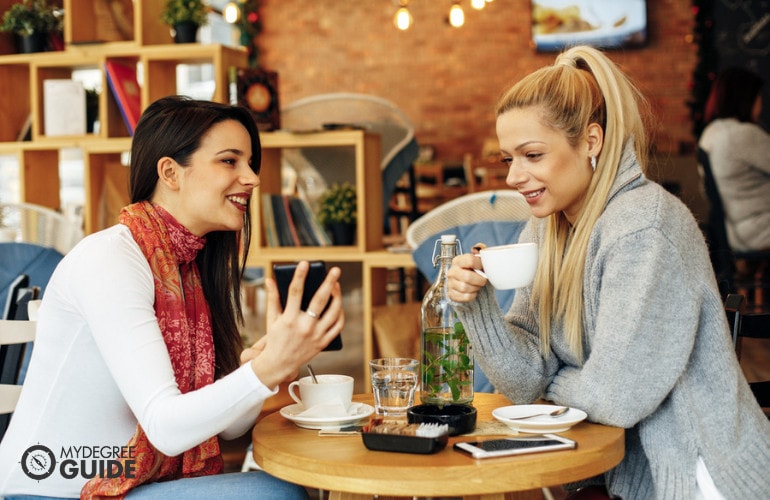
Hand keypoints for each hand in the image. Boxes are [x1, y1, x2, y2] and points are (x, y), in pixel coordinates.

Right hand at [248, 261, 344, 388]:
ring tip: (336, 285)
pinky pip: (337, 326)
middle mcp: (304, 327)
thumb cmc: (275, 339)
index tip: (305, 263)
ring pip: (333, 312)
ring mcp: (316, 336)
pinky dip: (340, 314)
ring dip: (337, 297)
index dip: (300, 276)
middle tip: (335, 270)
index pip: (295, 292)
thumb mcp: (271, 319)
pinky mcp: (323, 343)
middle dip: (328, 283)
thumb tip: (270, 279)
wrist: (279, 364)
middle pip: (320, 300)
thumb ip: (273, 298)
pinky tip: (338, 305)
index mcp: (289, 319)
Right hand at [447, 252, 487, 302]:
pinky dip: (472, 295)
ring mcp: (450, 283)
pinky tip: (473, 291)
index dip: (480, 264)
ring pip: (465, 288)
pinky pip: (465, 297)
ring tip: (477, 285)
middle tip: (483, 280)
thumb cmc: (474, 269)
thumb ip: (480, 250)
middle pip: (467, 277)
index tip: (483, 267)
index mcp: (458, 260)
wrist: (468, 283)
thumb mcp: (478, 258)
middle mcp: (452, 271)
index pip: (470, 260)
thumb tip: (476, 249)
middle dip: (479, 280)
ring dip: (476, 288)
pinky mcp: (452, 294)